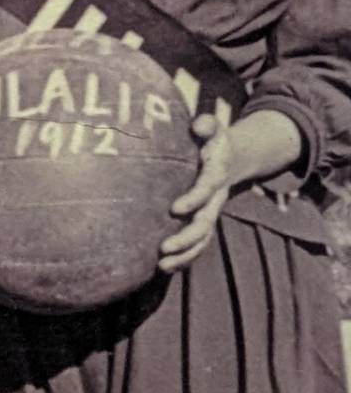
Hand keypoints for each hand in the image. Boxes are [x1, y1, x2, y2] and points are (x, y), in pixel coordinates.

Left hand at [159, 114, 232, 272]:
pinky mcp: (203, 221)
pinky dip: (184, 258)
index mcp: (216, 174)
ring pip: (202, 238)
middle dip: (186, 237)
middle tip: (164, 247)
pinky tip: (164, 268)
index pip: (208, 188)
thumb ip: (207, 125)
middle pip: (205, 222)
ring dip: (184, 254)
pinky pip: (197, 244)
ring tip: (161, 266)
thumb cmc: (211, 141)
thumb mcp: (212, 129)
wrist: (231, 157)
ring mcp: (210, 212)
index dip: (194, 198)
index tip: (175, 209)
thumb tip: (199, 124)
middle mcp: (215, 198)